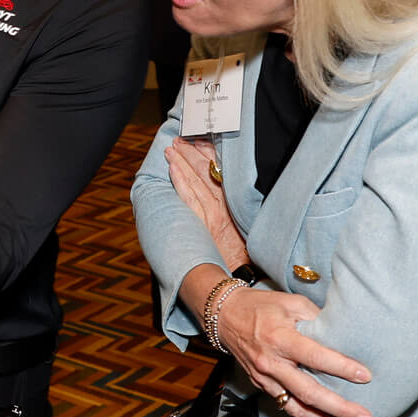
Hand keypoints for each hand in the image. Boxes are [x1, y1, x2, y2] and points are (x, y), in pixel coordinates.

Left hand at [165, 137, 247, 270]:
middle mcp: (224, 205)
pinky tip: (172, 167)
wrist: (243, 277)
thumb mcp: (245, 231)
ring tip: (171, 148)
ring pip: (195, 180)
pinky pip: (189, 196)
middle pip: (206, 172)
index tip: (201, 141)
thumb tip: (231, 202)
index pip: (220, 173)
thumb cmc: (245, 259)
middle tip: (180, 139)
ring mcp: (212, 213)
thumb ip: (236, 215)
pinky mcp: (203, 222)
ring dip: (182, 161)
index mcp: (235, 204)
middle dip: (192, 153)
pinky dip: (180, 180)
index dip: (210, 155)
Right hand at [215, 284, 374, 416]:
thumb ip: (318, 319)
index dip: (341, 367)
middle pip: (308, 392)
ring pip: (296, 407)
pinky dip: (308, 416)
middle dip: (339, 407)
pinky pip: (286, 406)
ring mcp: (264, 378)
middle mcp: (271, 362)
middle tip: (364, 416)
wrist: (224, 315)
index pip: (314, 356)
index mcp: (279, 338)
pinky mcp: (261, 385)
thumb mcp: (292, 303)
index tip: (365, 376)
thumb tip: (345, 333)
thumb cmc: (261, 306)